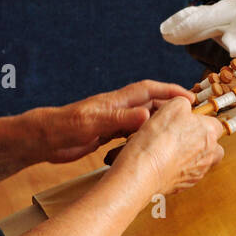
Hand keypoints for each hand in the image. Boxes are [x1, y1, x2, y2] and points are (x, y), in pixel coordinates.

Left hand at [34, 80, 193, 164]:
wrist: (43, 139)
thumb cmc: (63, 127)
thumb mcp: (92, 123)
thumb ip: (119, 119)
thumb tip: (146, 114)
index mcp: (116, 101)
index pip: (148, 90)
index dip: (170, 91)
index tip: (189, 97)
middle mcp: (117, 108)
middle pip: (150, 103)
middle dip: (171, 106)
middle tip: (191, 116)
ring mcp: (112, 120)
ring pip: (143, 118)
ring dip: (160, 121)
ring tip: (178, 130)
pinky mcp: (106, 133)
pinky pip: (132, 132)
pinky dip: (145, 135)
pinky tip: (151, 144)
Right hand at [113, 97, 225, 194]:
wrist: (145, 170)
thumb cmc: (159, 138)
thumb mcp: (173, 105)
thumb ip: (184, 104)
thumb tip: (186, 106)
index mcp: (211, 132)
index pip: (216, 124)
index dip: (201, 121)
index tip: (188, 121)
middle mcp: (210, 154)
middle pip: (212, 145)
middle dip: (199, 141)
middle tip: (180, 136)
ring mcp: (199, 172)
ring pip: (199, 161)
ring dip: (188, 156)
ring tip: (168, 150)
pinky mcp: (186, 185)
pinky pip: (186, 174)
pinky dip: (178, 169)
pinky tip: (164, 163)